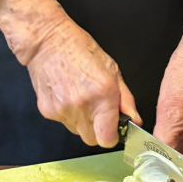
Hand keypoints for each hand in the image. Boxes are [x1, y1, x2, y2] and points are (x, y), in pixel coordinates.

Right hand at [0, 0, 140, 146]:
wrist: (48, 42)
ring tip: (80, 97)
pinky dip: (67, 114)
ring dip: (82, 122)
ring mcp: (63, 110)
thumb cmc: (81, 49)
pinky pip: (63, 122)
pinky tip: (66, 94)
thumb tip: (135, 120)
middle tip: (97, 111)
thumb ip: (126, 98)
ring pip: (77, 131)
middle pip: (92, 139)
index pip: (107, 139)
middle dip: (97, 130)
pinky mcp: (47, 111)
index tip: (113, 128)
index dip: (112, 136)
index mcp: (103, 96)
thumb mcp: (112, 69)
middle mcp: (83, 106)